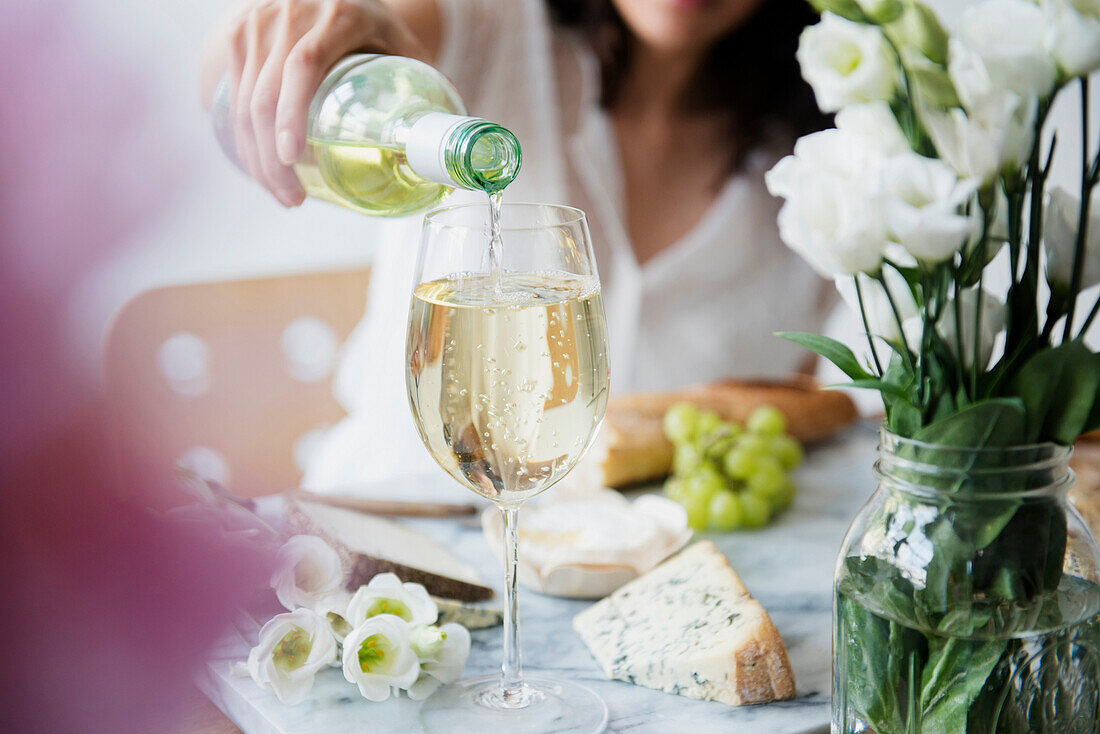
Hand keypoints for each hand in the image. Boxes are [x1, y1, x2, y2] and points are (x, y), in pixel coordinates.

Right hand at [204, 0, 427, 206]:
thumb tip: (441, 149)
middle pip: (266, 95)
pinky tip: (260, 165)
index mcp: (339, 15)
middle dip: (272, 159)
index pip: (304, 65)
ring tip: (281, 192)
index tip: (292, 159)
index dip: (293, 113)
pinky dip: (243, 137)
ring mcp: (259, 21)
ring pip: (243, 101)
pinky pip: (232, 94)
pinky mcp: (239, 33)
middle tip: (294, 199)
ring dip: (255, 157)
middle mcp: (292, 13)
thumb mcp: (406, 49)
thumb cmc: (379, 30)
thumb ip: (427, 91)